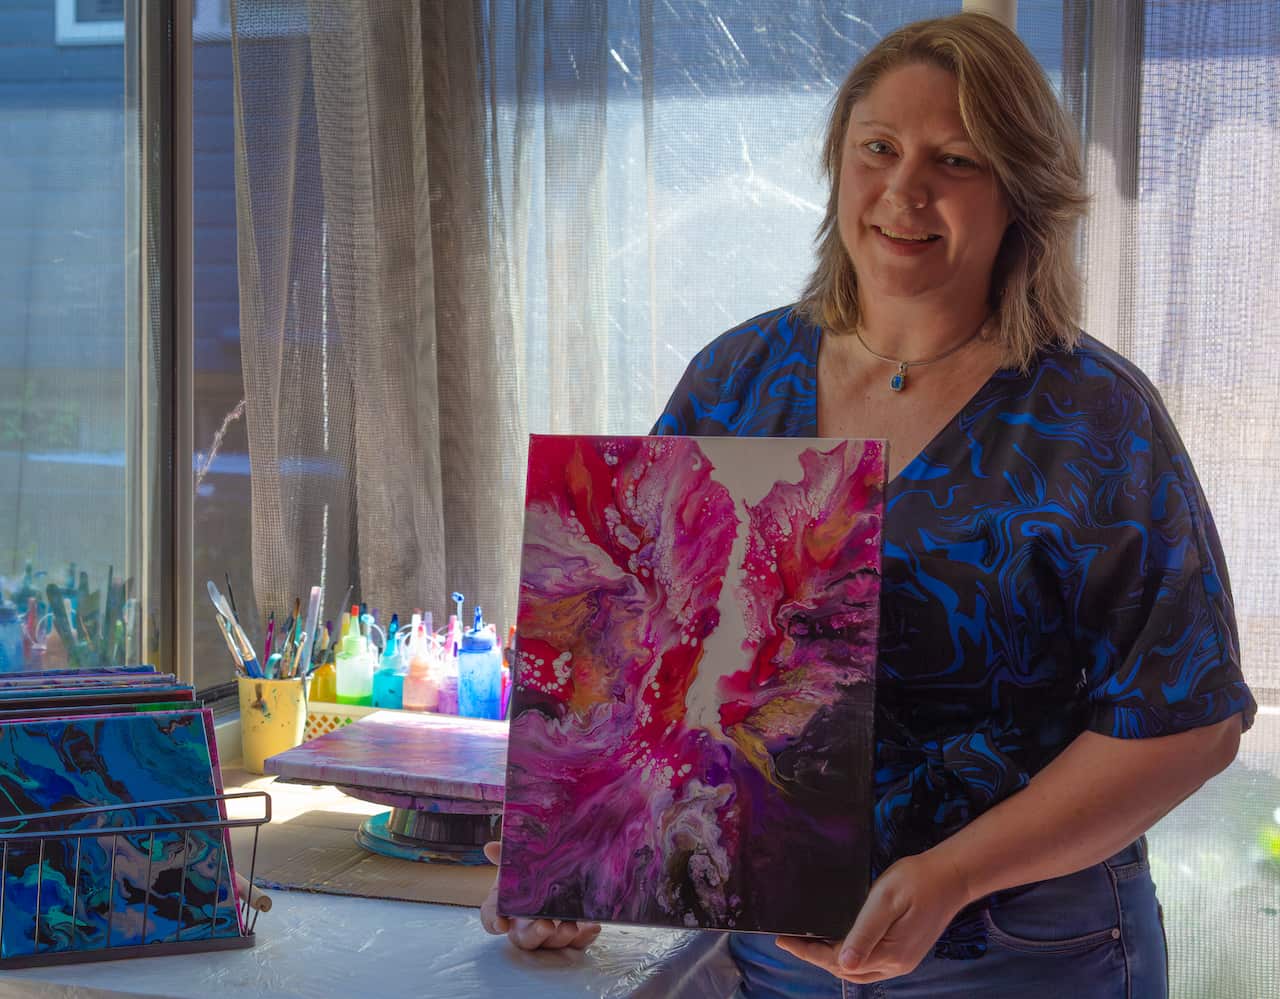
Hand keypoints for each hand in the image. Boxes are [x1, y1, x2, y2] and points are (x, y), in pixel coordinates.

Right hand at [479, 840, 602, 950]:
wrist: (561, 872)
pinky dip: (585, 936)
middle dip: (535, 933)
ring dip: (561, 936)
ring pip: (551, 943)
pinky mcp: (571, 937)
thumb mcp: (519, 865)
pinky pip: (577, 942)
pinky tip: (592, 926)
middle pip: (524, 938)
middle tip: (546, 925)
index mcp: (508, 908)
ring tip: (571, 926)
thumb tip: (490, 848)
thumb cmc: (532, 875)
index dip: (494, 922)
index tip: (502, 923)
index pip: (492, 919)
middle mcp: (525, 926)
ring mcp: (549, 935)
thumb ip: (505, 857)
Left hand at [776, 849, 969, 983]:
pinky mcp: (906, 952)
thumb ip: (864, 933)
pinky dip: (850, 956)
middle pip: (846, 970)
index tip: (784, 940)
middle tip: (792, 939)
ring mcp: (902, 961)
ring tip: (809, 942)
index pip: (837, 961)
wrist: (952, 876)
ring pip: (858, 970)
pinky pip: (871, 962)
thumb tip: (843, 962)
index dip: (808, 952)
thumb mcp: (886, 901)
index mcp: (889, 954)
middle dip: (816, 957)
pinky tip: (839, 941)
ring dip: (832, 959)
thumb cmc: (918, 881)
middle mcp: (896, 964)